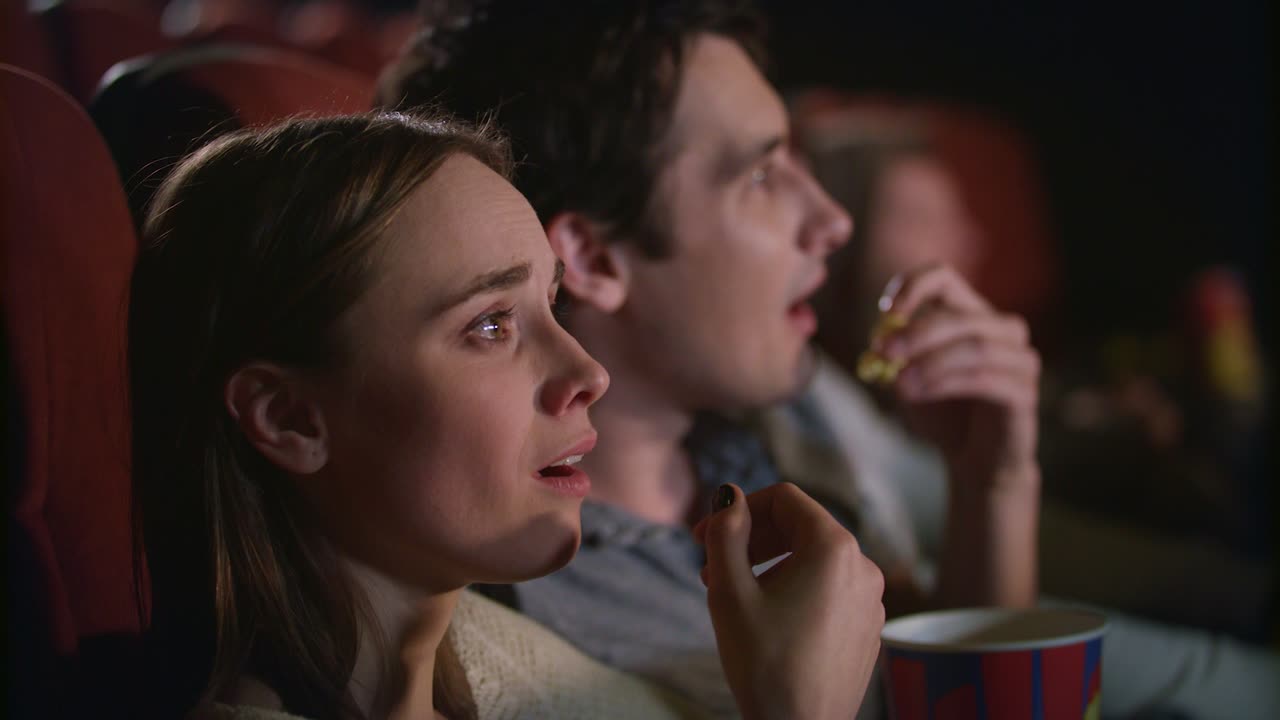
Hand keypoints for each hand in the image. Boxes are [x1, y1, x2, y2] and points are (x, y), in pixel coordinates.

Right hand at [693, 483, 884, 719]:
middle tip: (710, 564)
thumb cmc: (764, 662)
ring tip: (735, 595)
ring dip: (770, 566)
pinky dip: (795, 591)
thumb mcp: (730, 591)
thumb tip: (729, 494)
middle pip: (801, 527)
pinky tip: (766, 620)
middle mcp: (864, 567)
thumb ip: (726, 532)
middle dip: (752, 539)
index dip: (740, 509)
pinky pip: (829, 591)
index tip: (705, 534)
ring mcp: (871, 600)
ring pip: (814, 561)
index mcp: (834, 548)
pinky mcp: (867, 628)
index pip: (784, 499)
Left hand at [877, 264, 1040, 489]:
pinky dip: (945, 383)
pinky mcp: (1025, 392)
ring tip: (898, 385)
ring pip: (974, 346)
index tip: (886, 312)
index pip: (943, 277)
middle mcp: (1002, 330)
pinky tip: (918, 394)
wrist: (974, 461)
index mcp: (972, 314)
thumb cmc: (942, 413)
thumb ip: (895, 357)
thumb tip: (880, 340)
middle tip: (884, 352)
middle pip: (958, 315)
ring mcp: (1020, 360)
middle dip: (915, 332)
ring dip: (929, 363)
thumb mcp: (908, 378)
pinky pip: (985, 378)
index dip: (913, 286)